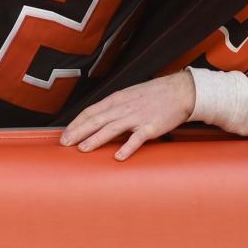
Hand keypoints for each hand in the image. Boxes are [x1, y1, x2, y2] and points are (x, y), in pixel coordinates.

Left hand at [60, 71, 195, 160]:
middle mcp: (125, 107)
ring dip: (96, 139)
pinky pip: (137, 138)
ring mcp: (138, 117)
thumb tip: (98, 118)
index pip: (91, 111)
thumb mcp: (131, 94)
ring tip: (83, 149)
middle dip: (79, 132)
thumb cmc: (156, 94)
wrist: (182, 91)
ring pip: (112, 128)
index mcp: (119, 99)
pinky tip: (118, 156)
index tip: (65, 133)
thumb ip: (115, 106)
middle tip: (65, 143)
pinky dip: (127, 147)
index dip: (76, 123)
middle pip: (97, 120)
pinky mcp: (151, 127)